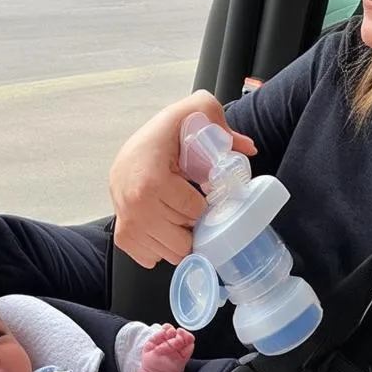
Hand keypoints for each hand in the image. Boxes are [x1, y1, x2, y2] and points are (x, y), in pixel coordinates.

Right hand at [109, 91, 255, 267]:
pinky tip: (164, 224)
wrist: (131, 151)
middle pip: (183, 240)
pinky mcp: (122, 236)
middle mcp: (135, 206)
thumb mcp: (193, 113)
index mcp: (152, 181)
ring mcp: (127, 223)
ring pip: (169, 254)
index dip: (204, 203)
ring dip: (178, 237)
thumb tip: (249, 149)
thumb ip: (222, 126)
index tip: (201, 190)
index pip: (194, 211)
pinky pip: (150, 258)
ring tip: (178, 214)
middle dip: (192, 224)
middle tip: (190, 205)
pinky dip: (161, 246)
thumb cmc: (163, 136)